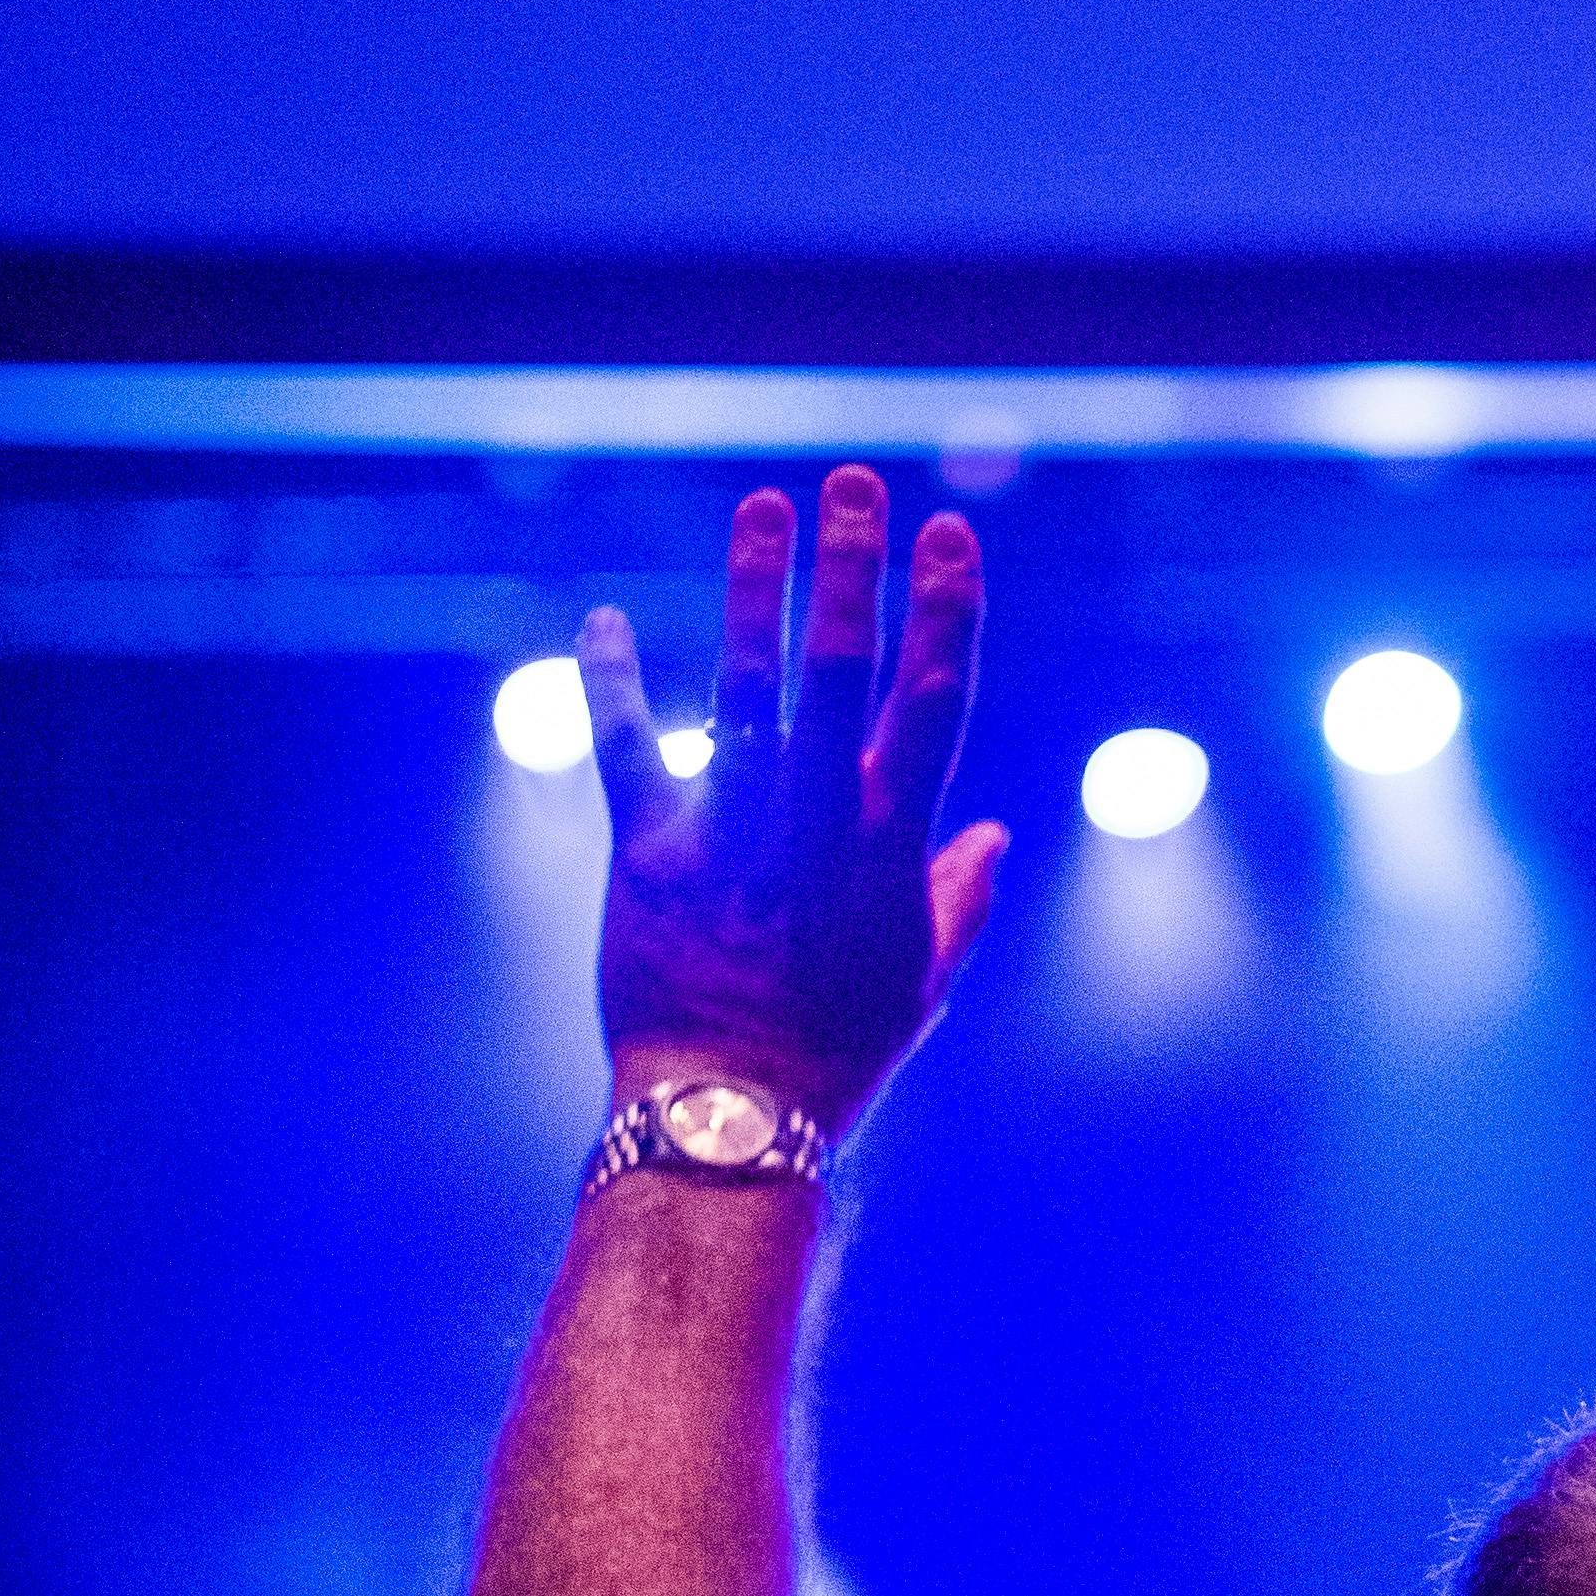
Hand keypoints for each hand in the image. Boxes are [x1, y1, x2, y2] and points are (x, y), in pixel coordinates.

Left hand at [581, 465, 1003, 1128]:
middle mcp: (819, 816)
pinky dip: (611, 681)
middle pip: (841, 668)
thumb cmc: (840, 1054)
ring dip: (754, 590)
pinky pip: (628, 745)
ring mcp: (734, 823)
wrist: (731, 1107)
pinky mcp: (649, 846)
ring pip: (746, 683)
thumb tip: (995, 835)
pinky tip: (600, 621)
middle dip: (850, 571)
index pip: (932, 700)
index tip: (949, 537)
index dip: (943, 611)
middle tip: (854, 488)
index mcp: (893, 841)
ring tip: (760, 508)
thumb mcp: (922, 983)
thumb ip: (960, 898)